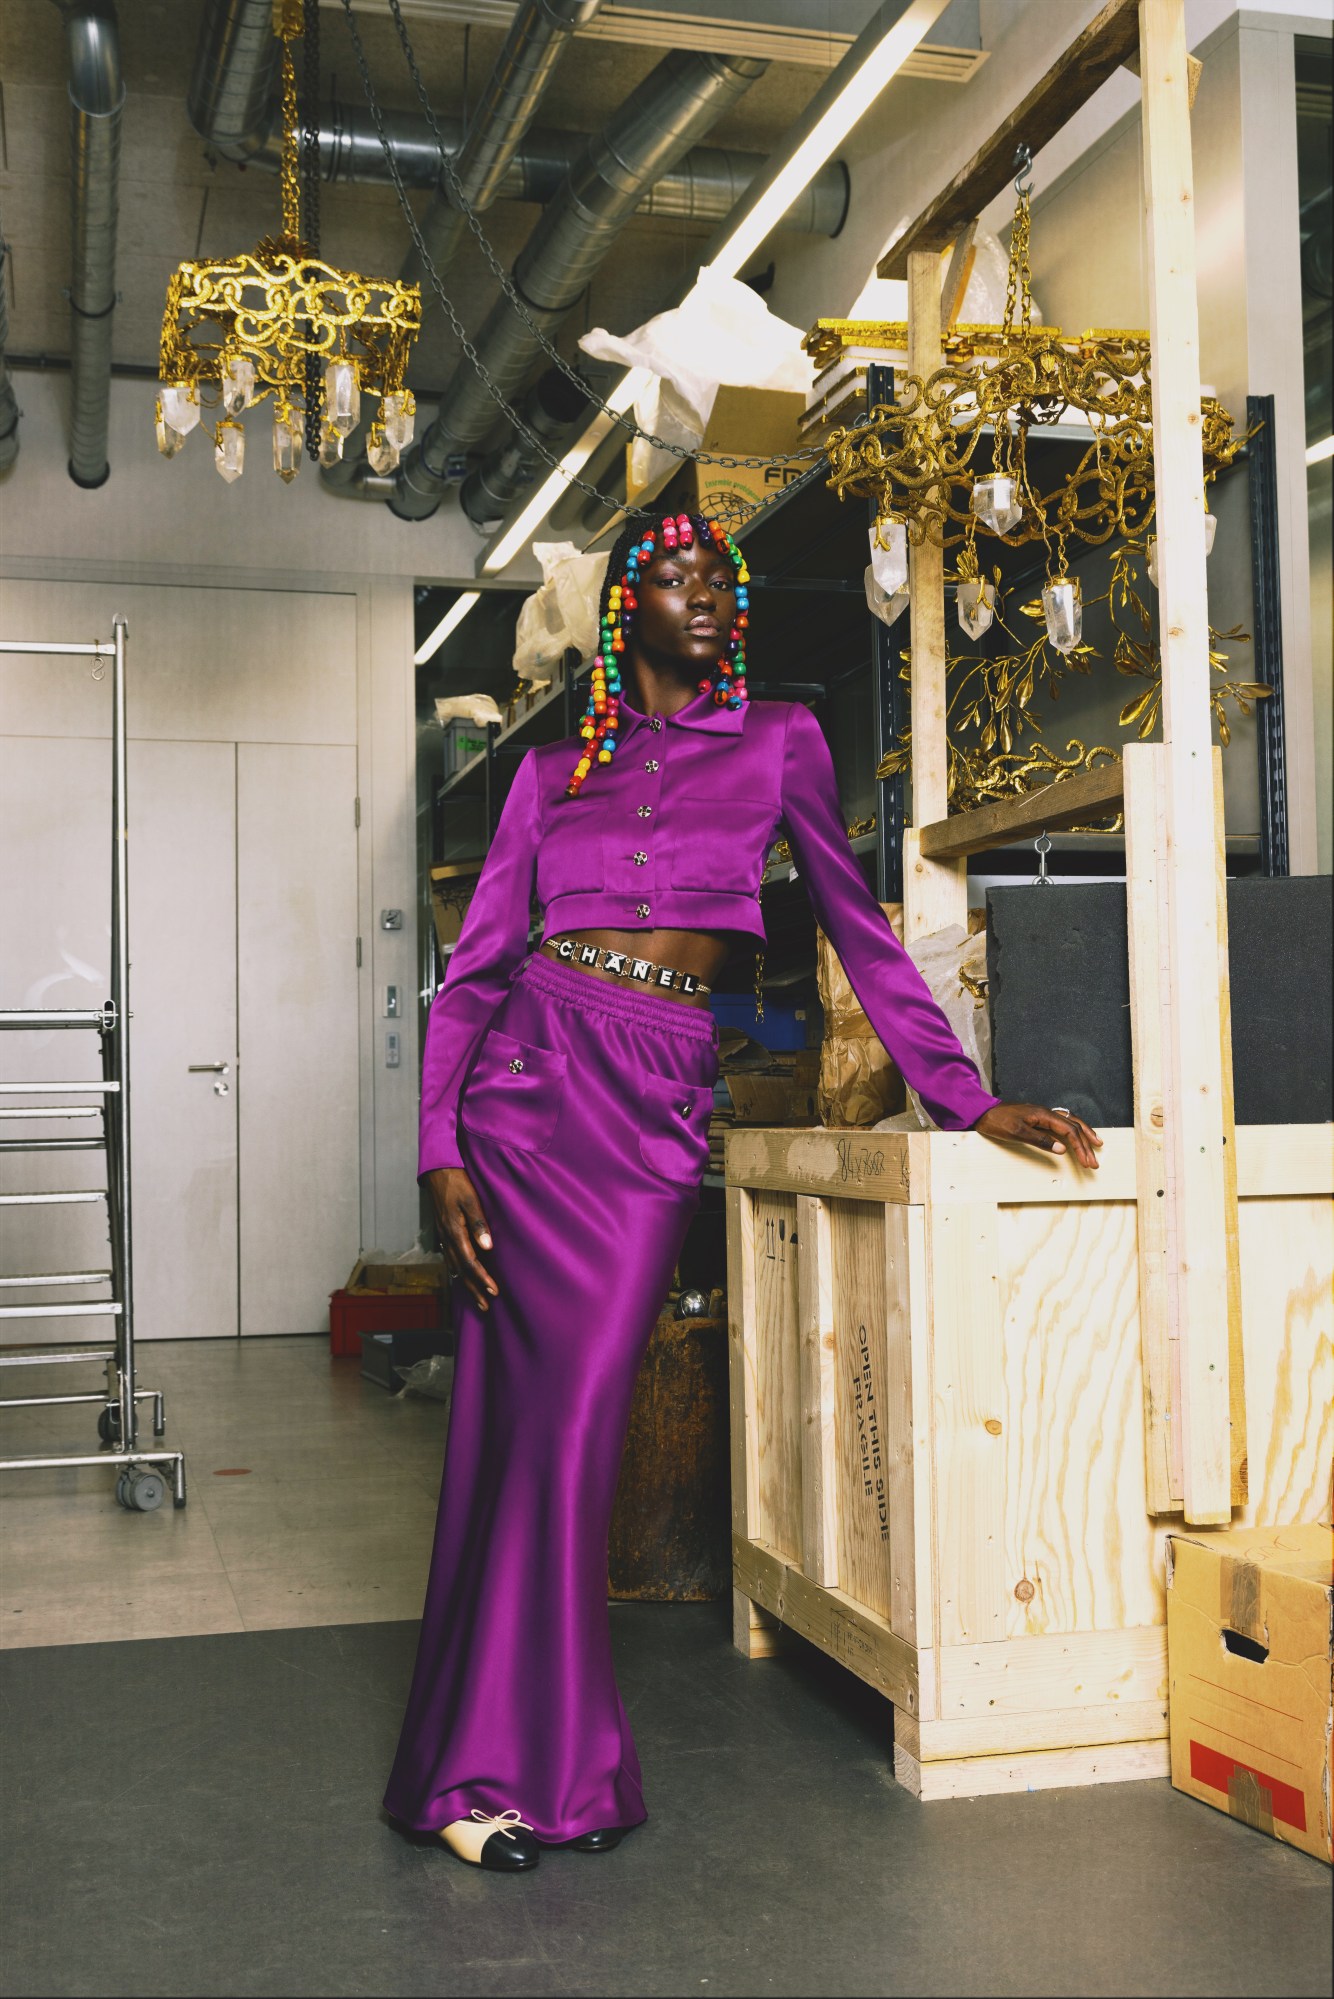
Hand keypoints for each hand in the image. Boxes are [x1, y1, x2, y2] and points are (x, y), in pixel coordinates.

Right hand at [427, 1167, 499, 1310]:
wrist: (438, 1171)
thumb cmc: (457, 1183)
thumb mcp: (471, 1200)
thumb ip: (479, 1224)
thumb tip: (488, 1248)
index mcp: (455, 1232)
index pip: (470, 1262)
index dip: (482, 1279)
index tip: (494, 1292)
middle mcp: (447, 1238)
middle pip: (461, 1271)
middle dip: (474, 1289)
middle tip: (486, 1306)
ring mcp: (443, 1236)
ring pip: (454, 1267)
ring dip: (466, 1284)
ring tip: (476, 1298)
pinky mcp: (443, 1233)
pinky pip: (450, 1258)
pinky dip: (457, 1272)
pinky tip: (461, 1276)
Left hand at [974, 1103, 1102, 1169]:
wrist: (982, 1113)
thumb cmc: (997, 1121)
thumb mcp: (1017, 1133)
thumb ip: (1040, 1140)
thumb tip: (1062, 1149)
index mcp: (1043, 1115)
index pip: (1069, 1130)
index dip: (1080, 1147)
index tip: (1087, 1161)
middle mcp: (1046, 1113)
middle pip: (1074, 1127)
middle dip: (1086, 1144)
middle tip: (1094, 1162)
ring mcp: (1043, 1115)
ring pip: (1070, 1123)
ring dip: (1083, 1136)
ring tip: (1096, 1145)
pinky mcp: (1038, 1119)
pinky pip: (1061, 1124)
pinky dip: (1072, 1131)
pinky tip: (1076, 1137)